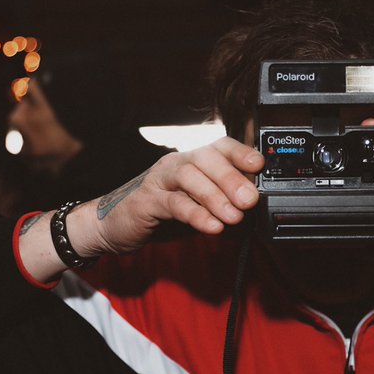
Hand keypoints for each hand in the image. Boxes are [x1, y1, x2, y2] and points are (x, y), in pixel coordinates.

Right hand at [87, 137, 263, 254]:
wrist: (114, 226)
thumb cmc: (162, 215)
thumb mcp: (200, 210)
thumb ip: (224, 207)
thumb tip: (254, 211)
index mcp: (193, 162)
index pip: (219, 147)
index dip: (240, 152)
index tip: (260, 165)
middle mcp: (176, 164)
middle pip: (206, 159)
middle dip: (232, 178)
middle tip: (250, 200)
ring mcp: (159, 180)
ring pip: (190, 176)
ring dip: (215, 196)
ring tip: (234, 216)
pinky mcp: (146, 201)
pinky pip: (173, 203)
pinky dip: (195, 214)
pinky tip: (212, 227)